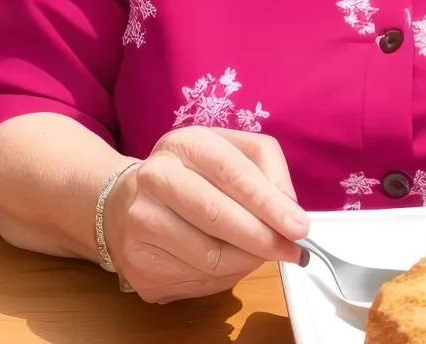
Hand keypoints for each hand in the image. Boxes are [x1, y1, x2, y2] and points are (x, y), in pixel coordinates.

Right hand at [102, 126, 309, 303]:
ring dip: (247, 262)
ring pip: (209, 257)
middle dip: (263, 238)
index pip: (232, 172)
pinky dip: (223, 278)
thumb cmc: (193, 174)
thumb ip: (267, 171)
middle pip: (217, 215)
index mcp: (184, 143)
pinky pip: (195, 281)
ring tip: (259, 254)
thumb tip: (290, 210)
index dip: (268, 202)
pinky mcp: (138, 265)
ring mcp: (140, 224)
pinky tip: (227, 264)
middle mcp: (155, 179)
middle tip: (291, 250)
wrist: (127, 202)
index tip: (298, 226)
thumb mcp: (232, 152)